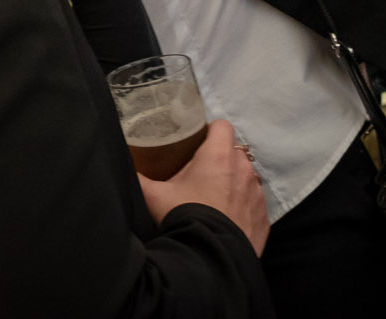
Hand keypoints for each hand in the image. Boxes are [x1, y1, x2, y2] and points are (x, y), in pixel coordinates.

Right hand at [137, 119, 270, 255]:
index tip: (198, 144)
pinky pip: (255, 203)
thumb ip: (139, 177)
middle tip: (201, 175)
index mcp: (219, 156)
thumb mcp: (153, 196)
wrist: (209, 260)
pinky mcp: (264, 217)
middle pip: (235, 152)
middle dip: (221, 160)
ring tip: (215, 198)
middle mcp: (243, 169)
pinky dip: (244, 206)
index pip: (223, 126)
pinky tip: (228, 218)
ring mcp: (257, 193)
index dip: (210, 132)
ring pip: (247, 177)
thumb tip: (122, 167)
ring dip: (235, 182)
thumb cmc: (184, 218)